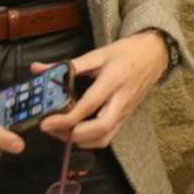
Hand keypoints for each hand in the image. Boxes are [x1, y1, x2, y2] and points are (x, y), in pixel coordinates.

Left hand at [37, 30, 168, 148]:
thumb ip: (68, 65)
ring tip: (61, 130)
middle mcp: (121, 101)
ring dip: (80, 140)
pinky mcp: (126, 118)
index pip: (88, 106)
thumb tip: (38, 69)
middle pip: (99, 129)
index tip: (46, 123)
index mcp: (113, 80)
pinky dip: (89, 140)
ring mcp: (126, 112)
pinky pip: (107, 137)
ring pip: (103, 138)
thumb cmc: (126, 52)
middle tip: (52, 128)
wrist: (155, 54)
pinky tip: (76, 130)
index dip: (66, 119)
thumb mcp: (98, 54)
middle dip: (72, 135)